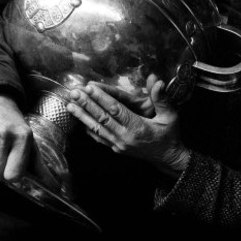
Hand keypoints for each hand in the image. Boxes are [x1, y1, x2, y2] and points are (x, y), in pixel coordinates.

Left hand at [66, 80, 189, 177]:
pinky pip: (99, 138)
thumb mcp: (170, 116)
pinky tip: (79, 121)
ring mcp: (119, 144)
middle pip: (102, 118)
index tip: (89, 87)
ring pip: (97, 128)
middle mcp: (125, 137)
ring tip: (69, 105)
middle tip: (73, 92)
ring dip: (83, 116)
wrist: (168, 159)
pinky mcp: (116, 148)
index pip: (115, 110)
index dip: (101, 98)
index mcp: (138, 128)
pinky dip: (88, 129)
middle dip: (86, 104)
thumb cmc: (170, 136)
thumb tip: (158, 81)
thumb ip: (162, 99)